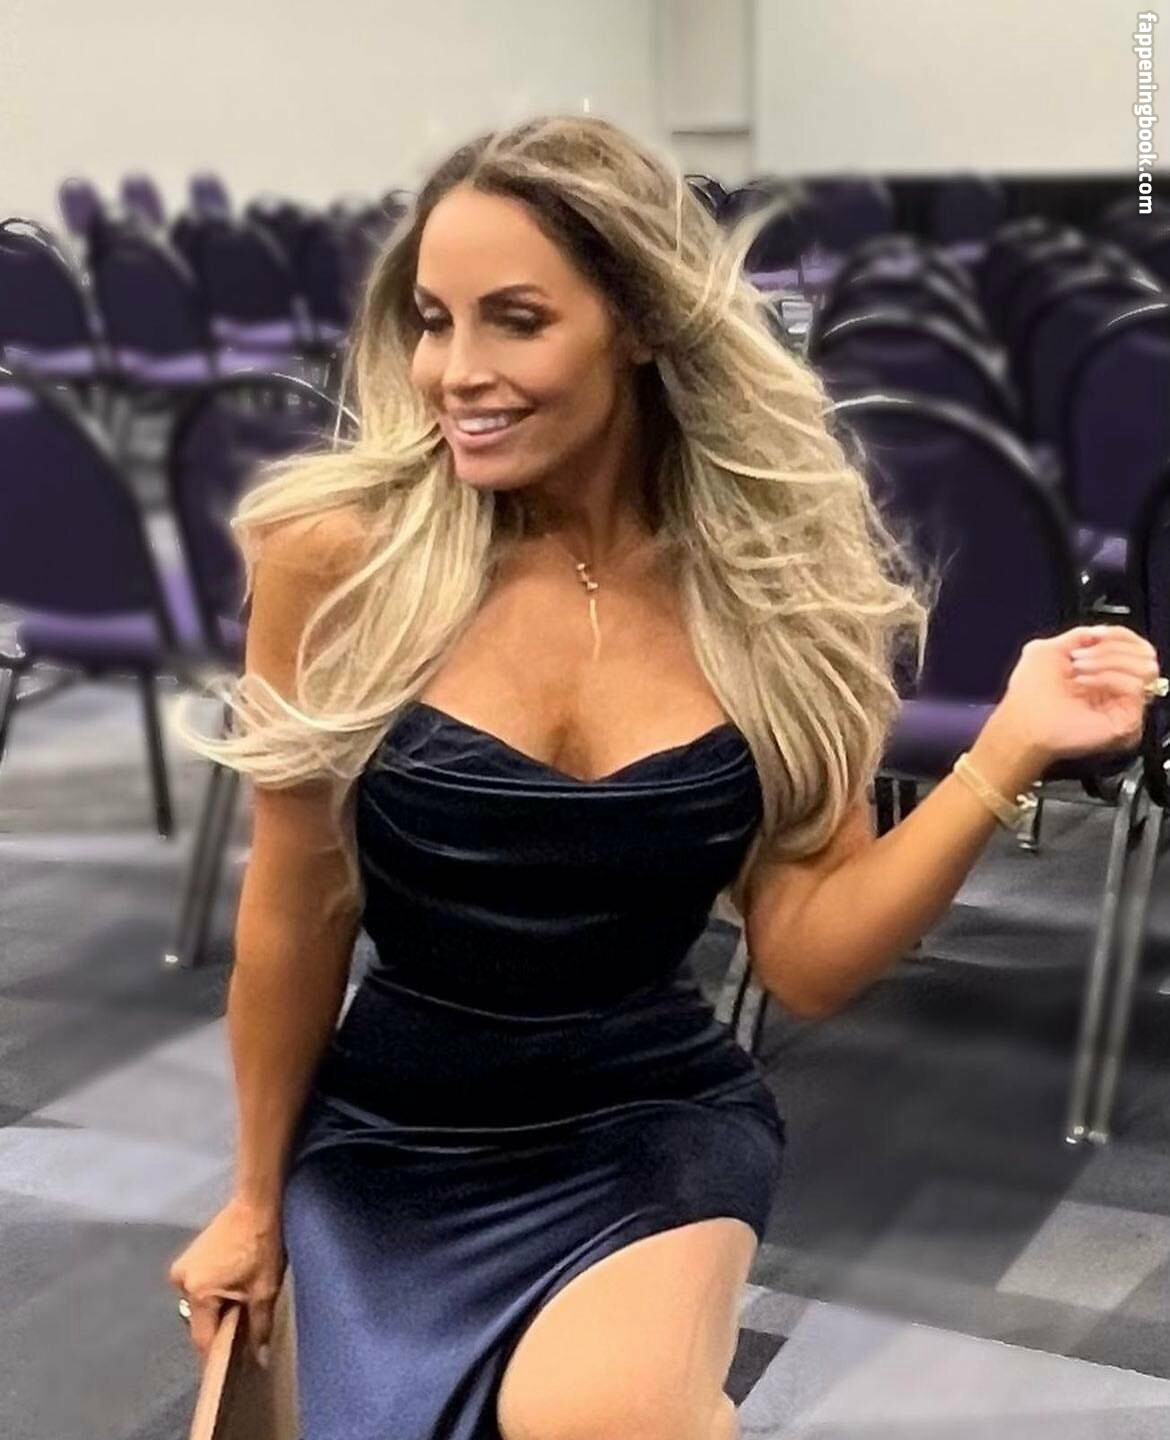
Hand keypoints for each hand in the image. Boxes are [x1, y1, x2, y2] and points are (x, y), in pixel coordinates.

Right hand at [167, 1196, 285, 1368]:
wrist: (258, 1202)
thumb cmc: (263, 1244)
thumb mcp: (265, 1290)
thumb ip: (259, 1327)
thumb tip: (259, 1356)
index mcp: (198, 1292)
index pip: (203, 1339)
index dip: (218, 1356)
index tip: (231, 1370)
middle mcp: (181, 1281)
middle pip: (201, 1321)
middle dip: (220, 1328)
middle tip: (243, 1332)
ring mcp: (182, 1266)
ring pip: (201, 1304)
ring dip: (218, 1309)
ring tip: (241, 1304)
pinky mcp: (189, 1256)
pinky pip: (200, 1287)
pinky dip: (215, 1292)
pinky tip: (234, 1286)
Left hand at [999, 624, 1161, 763]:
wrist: (1022, 726)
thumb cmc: (1028, 697)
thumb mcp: (1046, 650)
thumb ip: (1078, 636)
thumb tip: (1102, 630)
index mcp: (1101, 671)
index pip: (1133, 645)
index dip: (1117, 634)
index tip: (1095, 635)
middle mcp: (1115, 687)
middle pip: (1144, 652)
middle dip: (1109, 646)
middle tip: (1078, 658)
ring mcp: (1122, 704)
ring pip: (1145, 666)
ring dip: (1107, 661)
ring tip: (1079, 672)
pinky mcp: (1127, 720)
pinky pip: (1137, 686)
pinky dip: (1108, 678)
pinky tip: (1084, 684)